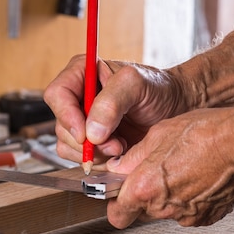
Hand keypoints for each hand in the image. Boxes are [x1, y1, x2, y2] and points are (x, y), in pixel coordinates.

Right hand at [43, 56, 185, 166]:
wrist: (176, 108)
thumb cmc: (159, 88)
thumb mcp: (138, 84)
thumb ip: (112, 101)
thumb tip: (91, 131)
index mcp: (82, 72)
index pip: (57, 94)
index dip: (67, 117)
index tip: (86, 135)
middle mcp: (77, 96)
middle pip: (62, 125)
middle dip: (87, 141)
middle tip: (115, 143)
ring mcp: (82, 121)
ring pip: (68, 145)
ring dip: (94, 153)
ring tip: (120, 146)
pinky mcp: (91, 141)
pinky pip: (79, 158)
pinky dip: (98, 161)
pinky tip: (119, 152)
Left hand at [105, 103, 233, 228]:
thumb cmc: (209, 132)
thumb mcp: (161, 133)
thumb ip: (135, 156)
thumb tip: (119, 166)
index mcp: (147, 187)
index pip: (117, 214)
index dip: (115, 201)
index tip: (118, 189)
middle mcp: (166, 207)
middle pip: (141, 212)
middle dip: (142, 195)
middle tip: (154, 171)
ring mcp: (189, 215)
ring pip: (165, 211)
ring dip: (167, 195)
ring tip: (182, 168)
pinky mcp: (208, 217)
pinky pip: (188, 211)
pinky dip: (189, 198)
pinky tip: (199, 176)